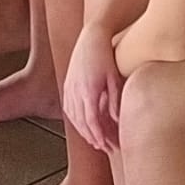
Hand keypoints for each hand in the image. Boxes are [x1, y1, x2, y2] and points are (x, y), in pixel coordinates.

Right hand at [63, 26, 124, 153]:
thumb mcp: (114, 77)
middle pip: (81, 122)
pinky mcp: (67, 84)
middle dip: (92, 137)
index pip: (91, 121)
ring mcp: (69, 87)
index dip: (99, 136)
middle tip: (103, 147)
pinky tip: (82, 124)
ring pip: (74, 117)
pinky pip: (68, 108)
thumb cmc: (106, 55)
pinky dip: (75, 120)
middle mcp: (76, 91)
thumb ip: (114, 100)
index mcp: (89, 90)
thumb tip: (117, 120)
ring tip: (94, 139)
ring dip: (83, 130)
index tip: (106, 146)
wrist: (92, 37)